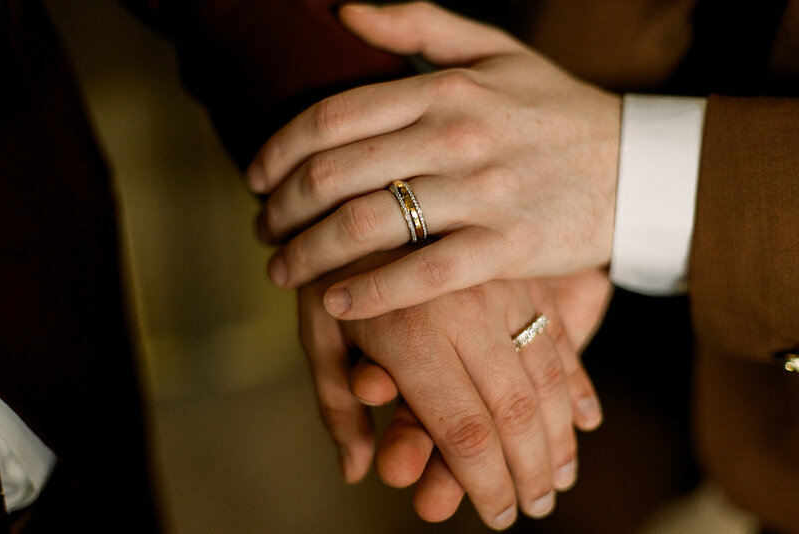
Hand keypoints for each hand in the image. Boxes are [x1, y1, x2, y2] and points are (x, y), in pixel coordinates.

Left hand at [249, 2, 620, 319]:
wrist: (635, 166)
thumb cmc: (555, 110)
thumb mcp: (495, 51)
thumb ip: (418, 24)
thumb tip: (344, 11)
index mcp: (445, 88)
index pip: (332, 117)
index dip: (277, 150)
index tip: (255, 177)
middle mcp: (457, 136)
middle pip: (335, 174)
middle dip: (281, 208)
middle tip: (262, 229)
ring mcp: (483, 193)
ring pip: (368, 225)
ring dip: (309, 254)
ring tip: (281, 271)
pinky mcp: (508, 247)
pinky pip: (423, 275)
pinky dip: (370, 292)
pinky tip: (336, 304)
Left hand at [299, 250, 610, 528]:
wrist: (370, 180)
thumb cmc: (330, 263)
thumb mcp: (314, 329)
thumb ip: (336, 402)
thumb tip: (356, 471)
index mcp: (410, 336)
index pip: (463, 431)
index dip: (485, 483)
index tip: (495, 516)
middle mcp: (465, 314)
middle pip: (515, 412)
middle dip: (529, 471)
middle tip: (533, 507)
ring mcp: (501, 290)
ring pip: (546, 377)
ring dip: (558, 437)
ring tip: (560, 480)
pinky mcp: (521, 273)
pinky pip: (559, 336)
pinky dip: (576, 382)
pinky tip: (587, 422)